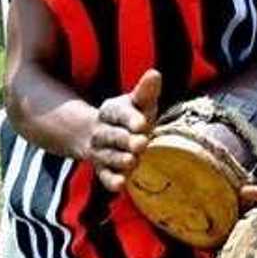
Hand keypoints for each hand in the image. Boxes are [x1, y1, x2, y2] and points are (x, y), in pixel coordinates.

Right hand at [89, 69, 160, 191]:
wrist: (102, 135)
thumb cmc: (131, 116)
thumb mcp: (137, 103)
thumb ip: (146, 91)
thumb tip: (155, 73)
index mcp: (110, 111)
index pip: (118, 114)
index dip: (130, 119)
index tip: (143, 123)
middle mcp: (102, 132)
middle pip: (112, 136)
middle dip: (126, 140)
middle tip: (142, 143)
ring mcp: (101, 152)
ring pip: (107, 156)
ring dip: (119, 159)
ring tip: (132, 160)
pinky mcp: (103, 169)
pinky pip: (104, 176)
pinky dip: (111, 181)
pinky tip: (121, 184)